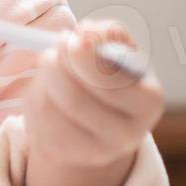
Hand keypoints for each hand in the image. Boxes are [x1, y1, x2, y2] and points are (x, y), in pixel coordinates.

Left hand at [20, 19, 164, 185]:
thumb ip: (107, 34)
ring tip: (51, 62)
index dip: (88, 60)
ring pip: (53, 108)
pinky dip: (37, 95)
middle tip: (52, 49)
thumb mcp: (116, 48)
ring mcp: (96, 151)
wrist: (97, 113)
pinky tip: (48, 89)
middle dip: (57, 67)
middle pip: (76, 101)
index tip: (74, 38)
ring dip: (45, 78)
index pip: (115, 84)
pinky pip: (39, 120)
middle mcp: (128, 135)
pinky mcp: (66, 153)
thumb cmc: (109, 72)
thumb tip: (86, 32)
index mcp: (148, 102)